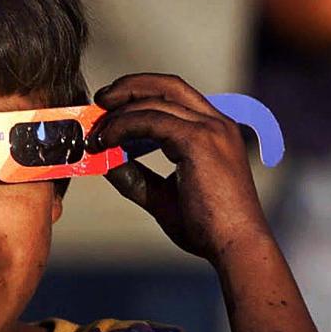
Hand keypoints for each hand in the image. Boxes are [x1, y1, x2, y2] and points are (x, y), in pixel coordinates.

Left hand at [89, 73, 271, 262]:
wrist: (235, 246)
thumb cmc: (206, 227)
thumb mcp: (162, 197)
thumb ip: (136, 177)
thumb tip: (106, 161)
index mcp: (215, 131)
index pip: (175, 96)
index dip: (140, 95)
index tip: (111, 110)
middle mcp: (216, 123)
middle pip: (167, 85)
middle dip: (129, 87)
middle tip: (99, 101)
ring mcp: (210, 129)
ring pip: (155, 101)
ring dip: (119, 112)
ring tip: (96, 134)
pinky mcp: (199, 140)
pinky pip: (151, 120)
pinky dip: (124, 126)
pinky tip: (106, 142)